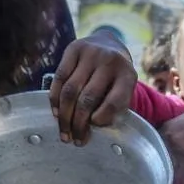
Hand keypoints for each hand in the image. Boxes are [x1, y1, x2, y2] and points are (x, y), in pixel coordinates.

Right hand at [50, 30, 136, 145]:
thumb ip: (113, 106)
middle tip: (74, 140)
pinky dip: (55, 98)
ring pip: (70, 90)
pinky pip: (59, 78)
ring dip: (65, 115)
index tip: (94, 127)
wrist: (108, 44)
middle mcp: (109, 62)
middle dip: (78, 123)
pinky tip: (56, 113)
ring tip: (64, 133)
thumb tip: (91, 128)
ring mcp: (90, 54)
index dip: (102, 118)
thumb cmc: (115, 76)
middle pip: (88, 98)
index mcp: (127, 75)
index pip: (114, 101)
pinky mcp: (72, 49)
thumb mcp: (123, 89)